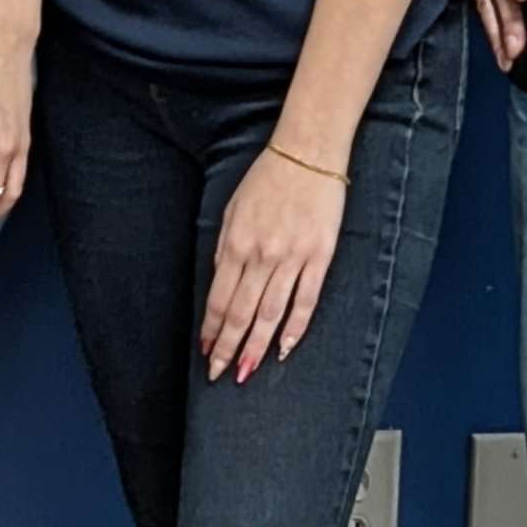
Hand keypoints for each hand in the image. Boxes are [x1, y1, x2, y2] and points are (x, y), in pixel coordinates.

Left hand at [202, 138, 347, 383]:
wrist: (308, 152)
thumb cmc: (268, 178)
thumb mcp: (232, 209)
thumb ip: (224, 247)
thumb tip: (220, 281)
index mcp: (237, 244)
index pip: (219, 299)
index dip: (211, 329)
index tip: (205, 351)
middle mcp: (262, 256)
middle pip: (241, 313)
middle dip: (228, 347)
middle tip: (219, 374)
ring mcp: (293, 258)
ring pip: (271, 314)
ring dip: (256, 346)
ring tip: (246, 371)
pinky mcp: (320, 256)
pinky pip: (306, 300)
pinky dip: (295, 328)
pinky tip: (285, 348)